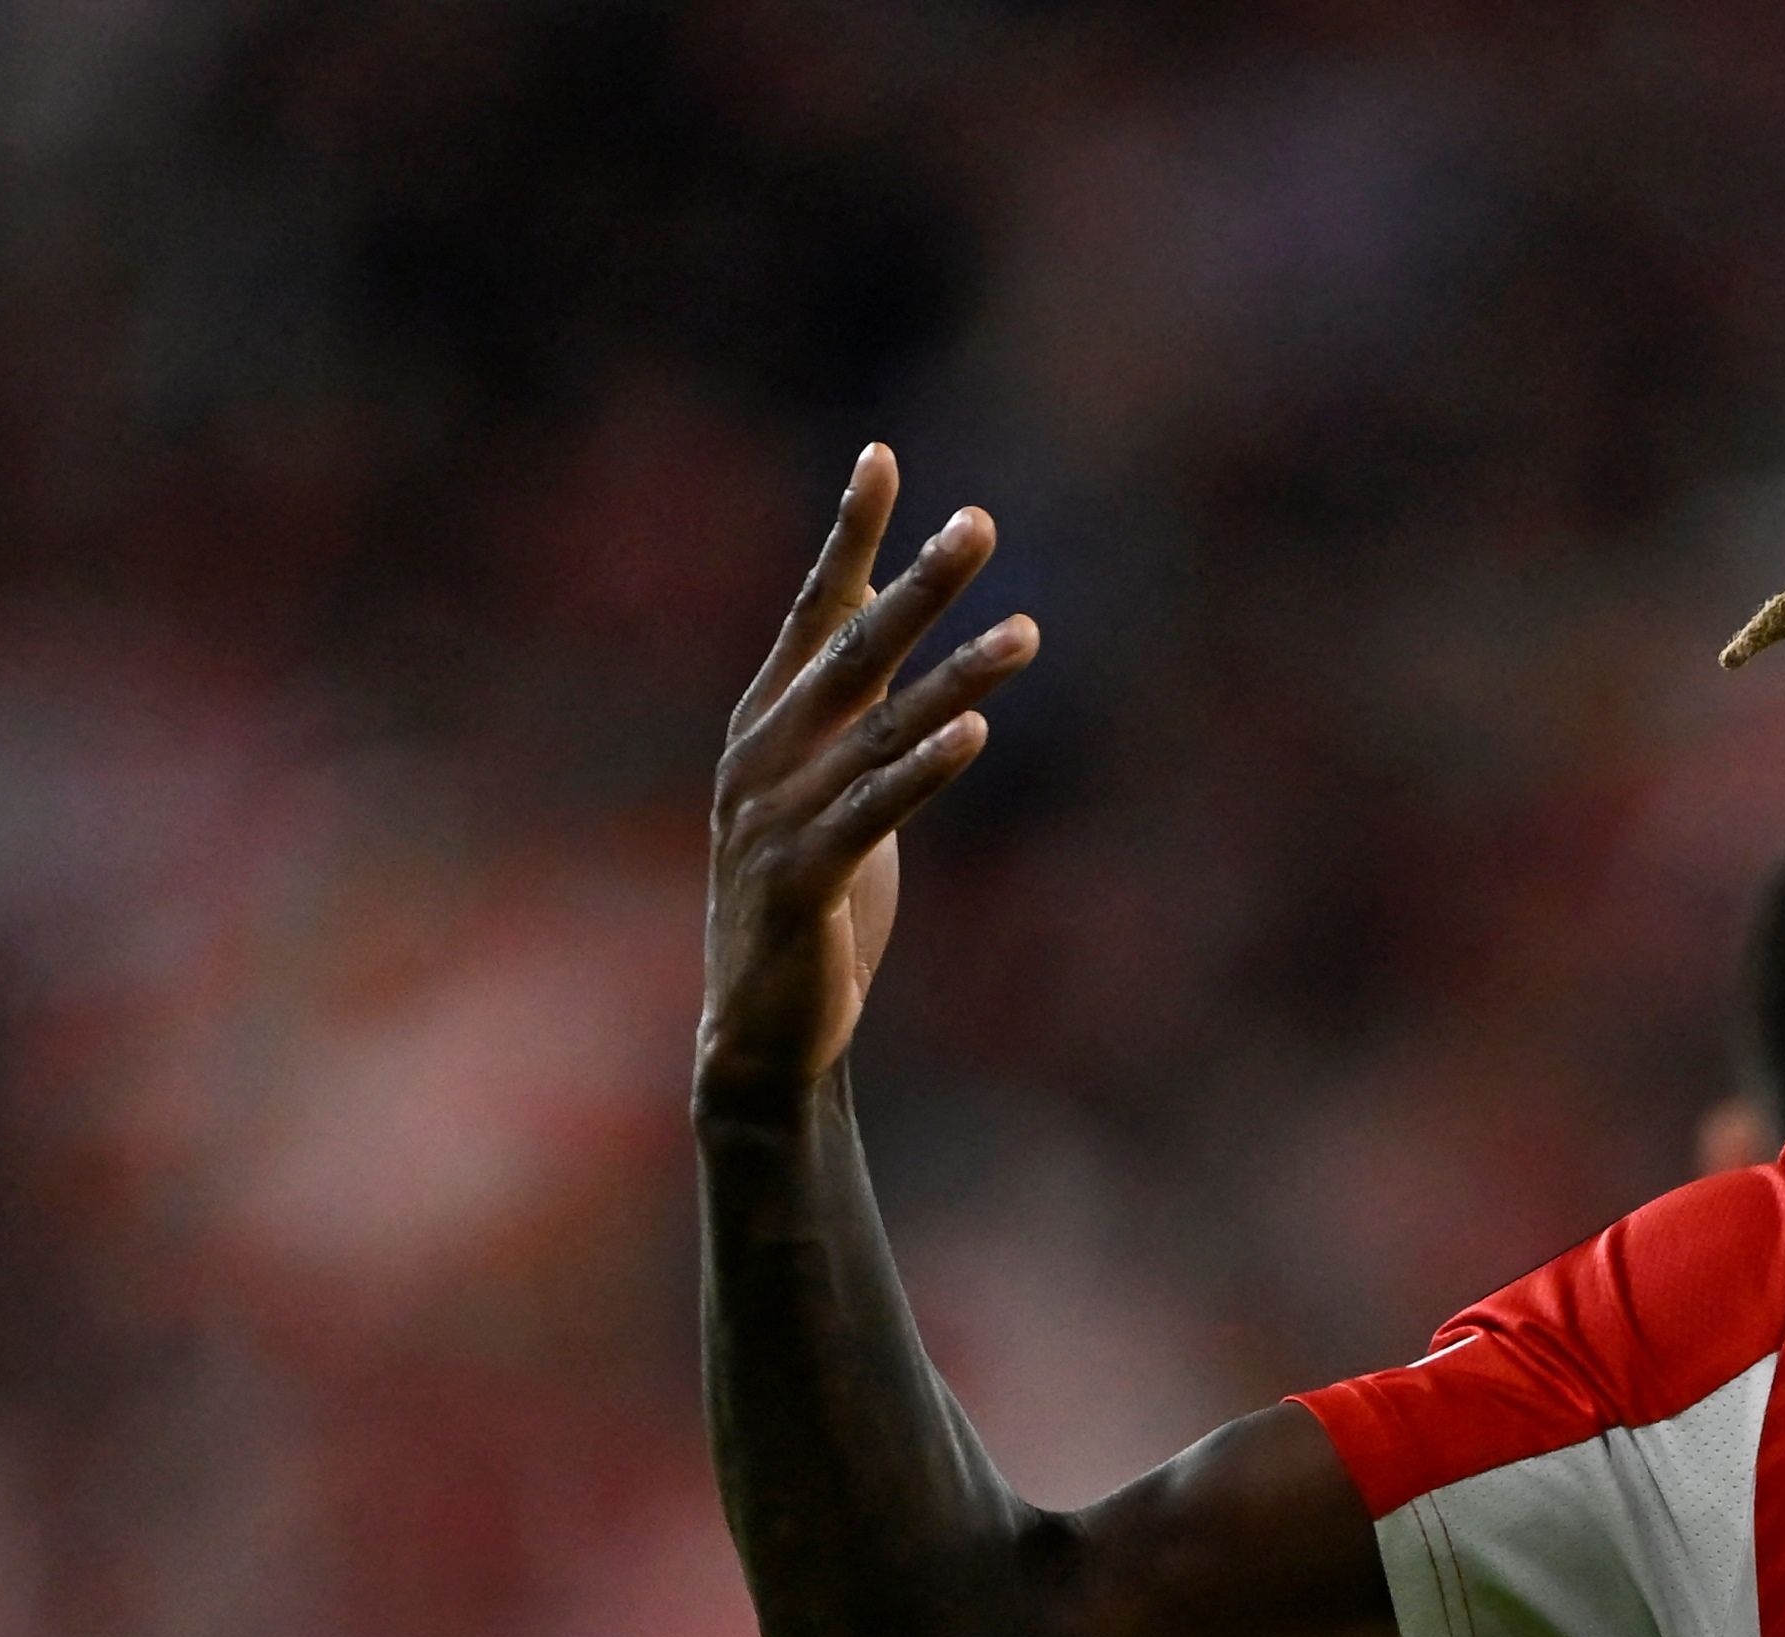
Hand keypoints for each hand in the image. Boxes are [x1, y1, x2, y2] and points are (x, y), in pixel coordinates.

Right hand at [698, 447, 1037, 1105]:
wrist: (759, 1032)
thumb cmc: (810, 910)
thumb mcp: (836, 801)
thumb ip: (867, 735)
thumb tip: (932, 682)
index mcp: (768, 723)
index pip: (813, 609)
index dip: (849, 534)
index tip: (884, 457)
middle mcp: (764, 753)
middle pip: (852, 649)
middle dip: (918, 582)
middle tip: (981, 522)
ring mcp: (776, 815)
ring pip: (882, 728)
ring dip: (959, 676)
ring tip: (1026, 632)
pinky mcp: (802, 882)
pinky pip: (874, 812)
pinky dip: (925, 769)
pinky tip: (974, 730)